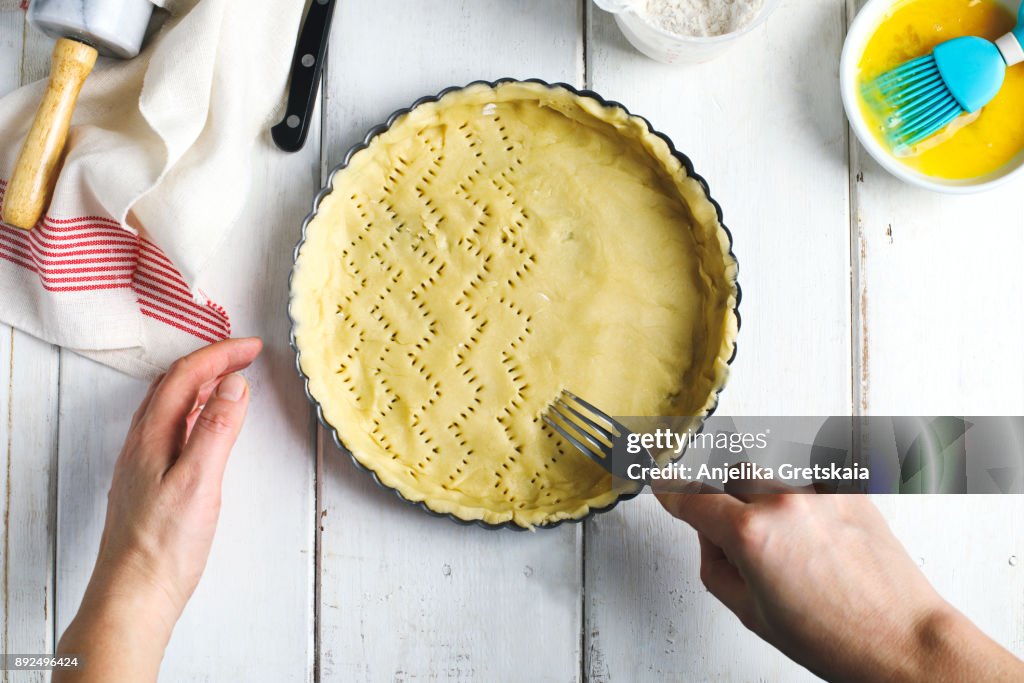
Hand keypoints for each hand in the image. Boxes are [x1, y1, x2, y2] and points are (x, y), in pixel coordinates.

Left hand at [55, 337, 262, 682]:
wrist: (134, 595)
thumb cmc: (163, 547)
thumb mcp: (199, 481)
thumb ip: (217, 429)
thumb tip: (234, 384)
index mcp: (151, 436)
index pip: (185, 376)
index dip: (220, 354)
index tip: (253, 347)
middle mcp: (142, 444)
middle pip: (173, 384)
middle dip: (210, 361)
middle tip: (244, 355)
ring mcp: (143, 463)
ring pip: (170, 406)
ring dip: (201, 384)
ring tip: (231, 380)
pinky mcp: (149, 482)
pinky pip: (171, 429)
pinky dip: (194, 412)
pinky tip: (207, 428)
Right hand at [655, 482, 1023, 682]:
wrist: (901, 639)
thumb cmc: (835, 637)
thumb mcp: (750, 611)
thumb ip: (715, 564)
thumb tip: (709, 534)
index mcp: (751, 534)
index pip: (693, 498)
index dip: (671, 491)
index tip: (663, 484)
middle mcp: (783, 501)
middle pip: (731, 474)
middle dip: (726, 499)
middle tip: (737, 535)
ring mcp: (819, 492)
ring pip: (770, 471)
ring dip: (763, 494)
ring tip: (785, 539)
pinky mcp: (849, 490)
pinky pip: (808, 479)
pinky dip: (799, 498)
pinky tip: (815, 535)